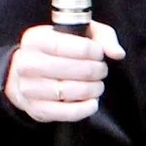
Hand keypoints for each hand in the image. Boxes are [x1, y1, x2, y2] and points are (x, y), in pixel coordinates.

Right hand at [3, 20, 123, 121]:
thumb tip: (117, 53)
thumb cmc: (59, 50)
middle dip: (97, 70)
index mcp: (35, 39)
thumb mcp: (80, 33)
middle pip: (78, 70)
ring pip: (73, 91)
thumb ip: (103, 37)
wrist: (28, 74)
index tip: (98, 54)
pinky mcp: (37, 109)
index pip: (76, 47)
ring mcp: (29, 88)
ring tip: (96, 84)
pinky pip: (69, 112)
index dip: (95, 52)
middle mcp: (27, 63)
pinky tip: (92, 101)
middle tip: (100, 70)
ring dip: (94, 88)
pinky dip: (87, 108)